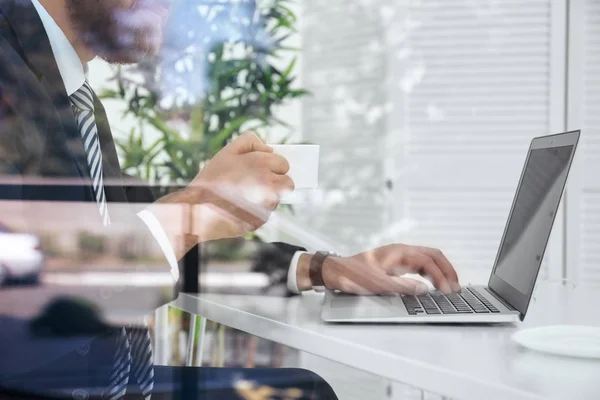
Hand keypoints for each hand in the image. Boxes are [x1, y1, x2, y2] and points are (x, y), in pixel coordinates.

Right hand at [162, 132, 293, 240]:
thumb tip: (270, 149)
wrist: (198, 211)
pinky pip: (266, 214)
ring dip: (267, 198)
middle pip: (288, 184)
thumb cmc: (212, 181)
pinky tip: (241, 208)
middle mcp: (269, 184)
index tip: (261, 170)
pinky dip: (257, 211)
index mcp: (262, 164)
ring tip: (244, 197)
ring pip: (277, 200)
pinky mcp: (261, 221)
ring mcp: (267, 205)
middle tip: (257, 184)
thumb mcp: (227, 152)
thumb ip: (250, 142)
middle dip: (276, 183)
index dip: (272, 167)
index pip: (284, 164)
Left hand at [298, 244, 459, 294]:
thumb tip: (425, 289)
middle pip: (433, 255)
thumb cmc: (353, 275)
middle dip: (447, 270)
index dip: (443, 275)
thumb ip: (403, 287)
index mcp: (400, 252)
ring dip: (440, 270)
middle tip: (456, 287)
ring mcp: (399, 255)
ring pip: (428, 258)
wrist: (336, 271)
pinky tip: (432, 283)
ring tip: (449, 286)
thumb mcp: (379, 284)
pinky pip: (419, 263)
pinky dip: (431, 271)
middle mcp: (402, 251)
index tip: (450, 290)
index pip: (430, 260)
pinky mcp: (395, 262)